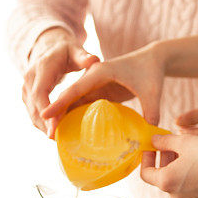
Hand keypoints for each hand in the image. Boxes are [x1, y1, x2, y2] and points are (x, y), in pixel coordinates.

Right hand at [23, 28, 99, 133]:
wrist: (49, 47)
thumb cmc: (67, 50)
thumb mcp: (76, 50)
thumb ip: (84, 56)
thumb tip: (94, 60)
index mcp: (42, 68)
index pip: (40, 93)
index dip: (46, 111)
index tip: (54, 127)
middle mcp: (29, 78)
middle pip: (34, 106)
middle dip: (44, 124)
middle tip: (58, 140)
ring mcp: (26, 87)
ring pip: (31, 112)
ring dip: (42, 127)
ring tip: (58, 140)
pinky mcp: (27, 95)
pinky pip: (32, 112)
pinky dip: (42, 123)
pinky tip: (55, 132)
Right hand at [41, 42, 165, 135]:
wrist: (153, 59)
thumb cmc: (151, 70)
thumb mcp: (152, 91)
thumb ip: (151, 111)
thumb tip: (148, 136)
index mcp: (101, 71)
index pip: (76, 88)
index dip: (60, 102)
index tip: (44, 114)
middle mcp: (93, 77)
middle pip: (69, 96)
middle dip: (57, 114)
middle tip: (49, 135)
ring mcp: (94, 85)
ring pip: (73, 103)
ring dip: (63, 118)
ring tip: (54, 138)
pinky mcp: (98, 92)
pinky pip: (82, 106)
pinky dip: (74, 117)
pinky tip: (69, 133)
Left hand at [141, 133, 197, 197]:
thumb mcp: (185, 142)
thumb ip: (164, 141)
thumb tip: (153, 140)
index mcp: (166, 182)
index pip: (145, 173)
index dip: (146, 158)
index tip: (151, 146)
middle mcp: (175, 197)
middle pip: (161, 177)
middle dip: (164, 159)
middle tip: (172, 143)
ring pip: (175, 183)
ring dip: (176, 167)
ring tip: (188, 151)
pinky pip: (188, 188)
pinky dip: (188, 177)